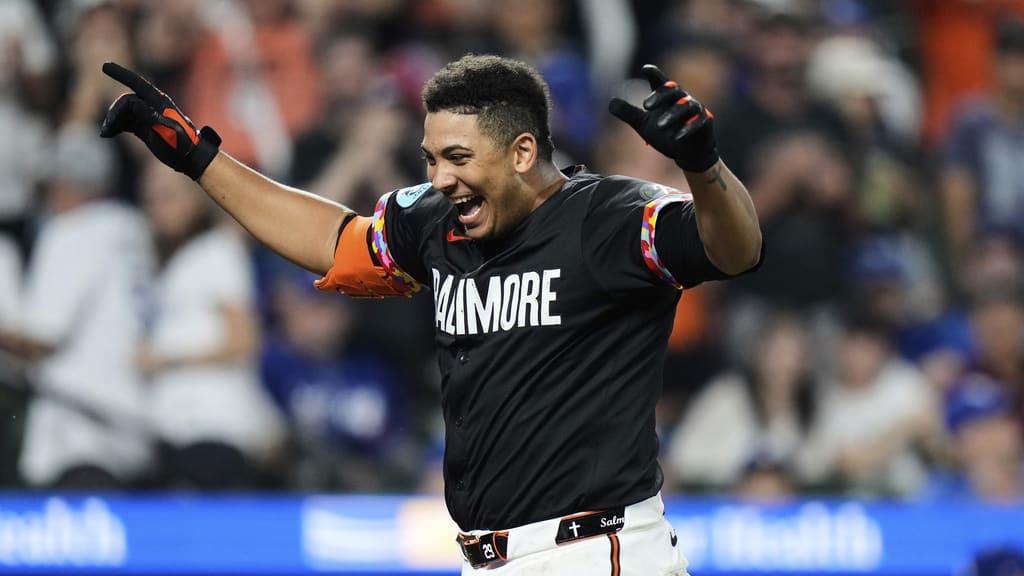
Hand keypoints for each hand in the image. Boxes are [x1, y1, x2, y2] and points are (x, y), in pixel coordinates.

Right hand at [99, 62, 220, 179]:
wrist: (190, 158)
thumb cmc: (182, 143)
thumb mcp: (168, 129)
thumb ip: (151, 115)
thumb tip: (132, 103)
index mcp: (159, 101)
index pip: (136, 83)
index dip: (120, 74)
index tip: (104, 66)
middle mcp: (152, 106)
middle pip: (125, 101)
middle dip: (114, 112)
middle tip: (108, 127)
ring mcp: (146, 116)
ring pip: (123, 112)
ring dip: (112, 121)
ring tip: (105, 133)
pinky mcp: (143, 127)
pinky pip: (125, 122)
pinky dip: (115, 127)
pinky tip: (108, 134)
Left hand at [609, 65, 717, 172]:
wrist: (687, 152)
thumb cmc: (666, 133)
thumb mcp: (643, 124)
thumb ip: (629, 113)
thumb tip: (611, 103)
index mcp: (667, 97)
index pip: (660, 82)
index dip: (654, 74)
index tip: (646, 69)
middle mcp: (682, 99)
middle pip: (673, 91)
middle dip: (660, 96)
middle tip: (644, 106)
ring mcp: (695, 110)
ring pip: (685, 107)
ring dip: (672, 115)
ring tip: (659, 127)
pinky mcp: (705, 123)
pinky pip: (697, 123)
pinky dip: (687, 130)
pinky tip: (676, 138)